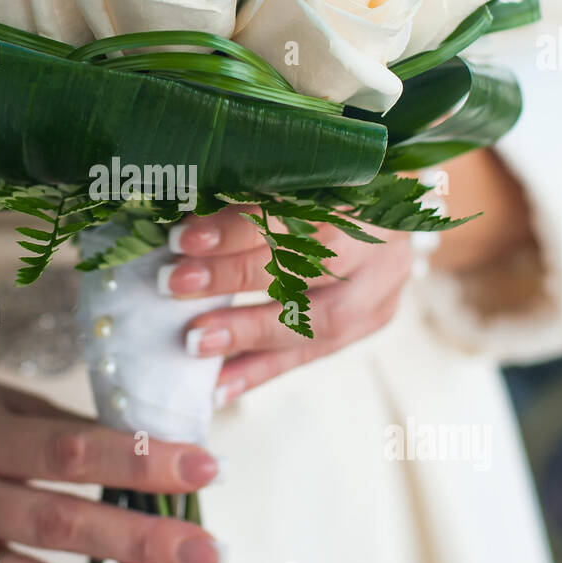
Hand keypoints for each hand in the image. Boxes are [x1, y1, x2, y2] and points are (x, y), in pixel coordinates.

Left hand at [162, 205, 413, 402]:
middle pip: (312, 263)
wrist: (377, 206)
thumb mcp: (288, 176)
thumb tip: (181, 221)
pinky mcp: (374, 318)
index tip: (186, 239)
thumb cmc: (315, 184)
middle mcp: (381, 237)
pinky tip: (218, 387)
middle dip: (238, 278)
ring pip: (320, 319)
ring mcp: (384, 283)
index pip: (299, 209)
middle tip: (177, 285)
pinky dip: (260, 370)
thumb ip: (245, 191)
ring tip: (196, 342)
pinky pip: (312, 352)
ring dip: (249, 333)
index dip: (241, 226)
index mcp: (364, 185)